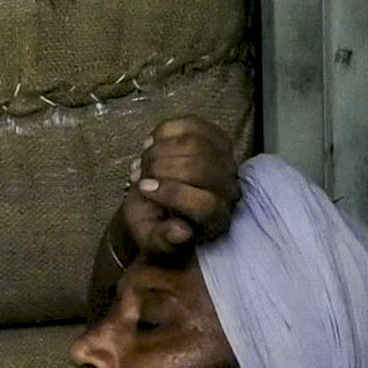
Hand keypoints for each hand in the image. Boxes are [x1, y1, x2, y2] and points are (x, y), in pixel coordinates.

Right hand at [109, 112, 242, 265]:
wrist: (157, 203)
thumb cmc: (154, 223)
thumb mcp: (150, 240)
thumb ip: (163, 242)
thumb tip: (181, 232)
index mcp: (216, 222)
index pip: (205, 205)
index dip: (172, 194)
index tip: (142, 188)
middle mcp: (229, 191)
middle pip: (200, 169)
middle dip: (160, 166)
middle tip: (138, 173)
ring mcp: (226, 162)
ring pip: (196, 144)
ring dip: (160, 149)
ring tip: (143, 160)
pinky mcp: (216, 139)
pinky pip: (193, 125)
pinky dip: (166, 130)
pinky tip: (151, 143)